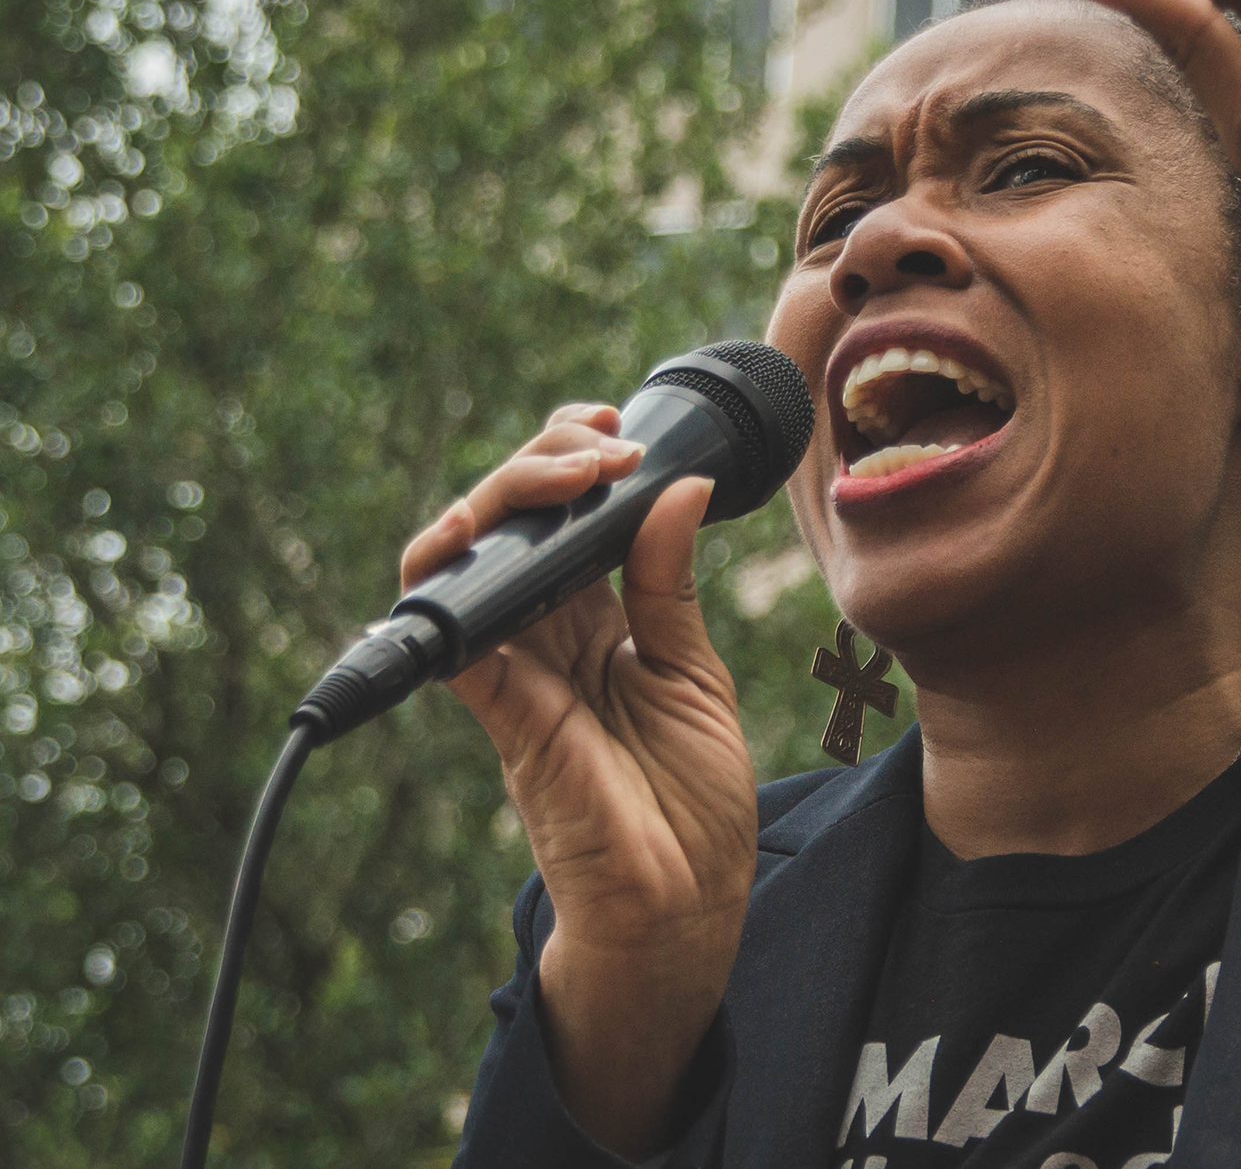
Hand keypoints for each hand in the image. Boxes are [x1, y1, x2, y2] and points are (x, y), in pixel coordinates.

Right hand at [401, 404, 756, 1157]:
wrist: (685, 907)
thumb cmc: (694, 804)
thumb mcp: (694, 677)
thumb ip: (670, 587)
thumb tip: (677, 488)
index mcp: (598, 625)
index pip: (564, 521)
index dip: (573, 464)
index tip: (618, 430)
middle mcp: (547, 639)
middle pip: (510, 526)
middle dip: (541, 462)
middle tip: (599, 445)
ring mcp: (518, 673)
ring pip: (467, 562)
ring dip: (500, 501)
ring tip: (563, 473)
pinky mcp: (502, 716)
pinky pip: (449, 643)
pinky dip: (448, 583)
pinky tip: (484, 537)